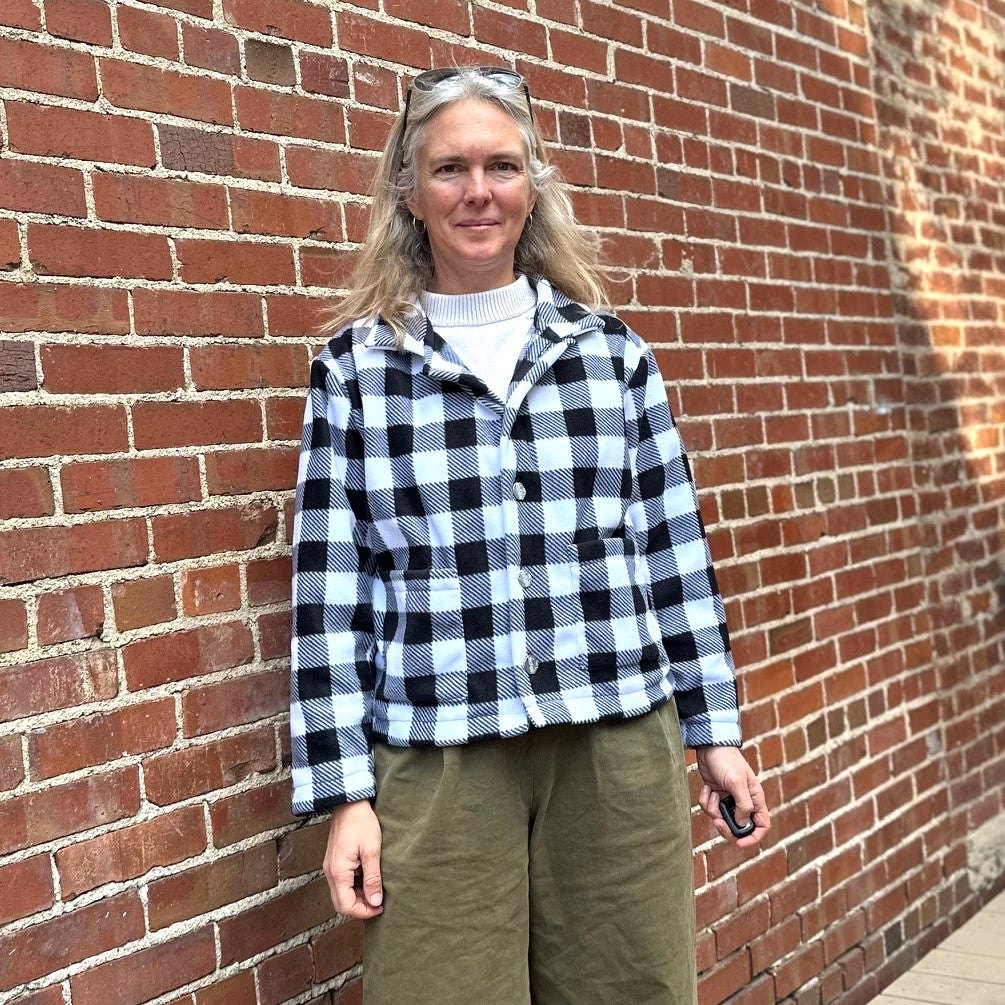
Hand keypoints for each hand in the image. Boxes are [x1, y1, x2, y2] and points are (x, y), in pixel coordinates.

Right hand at [323, 799, 383, 918]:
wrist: (350, 802)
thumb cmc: (361, 823)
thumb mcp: (372, 850)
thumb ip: (373, 878)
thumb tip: (375, 902)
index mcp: (338, 872)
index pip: (346, 906)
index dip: (363, 911)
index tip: (380, 907)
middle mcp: (330, 872)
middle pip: (341, 903)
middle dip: (360, 907)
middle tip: (379, 902)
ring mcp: (331, 866)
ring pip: (341, 893)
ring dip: (358, 897)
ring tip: (376, 890)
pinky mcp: (334, 861)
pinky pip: (342, 882)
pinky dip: (354, 887)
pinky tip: (368, 879)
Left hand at [695, 746, 769, 847]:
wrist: (710, 746)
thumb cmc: (728, 761)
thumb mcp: (737, 783)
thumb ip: (742, 805)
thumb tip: (741, 824)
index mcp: (755, 799)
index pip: (761, 824)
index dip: (753, 837)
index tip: (740, 843)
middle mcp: (743, 802)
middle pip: (738, 827)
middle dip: (726, 827)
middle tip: (717, 821)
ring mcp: (728, 799)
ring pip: (721, 819)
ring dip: (713, 810)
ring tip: (711, 793)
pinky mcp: (715, 795)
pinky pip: (709, 808)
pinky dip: (705, 800)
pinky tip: (707, 788)